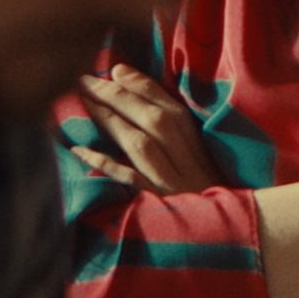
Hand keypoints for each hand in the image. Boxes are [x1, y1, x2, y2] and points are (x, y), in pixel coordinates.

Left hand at [68, 64, 222, 194]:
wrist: (218, 228)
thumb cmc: (200, 183)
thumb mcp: (192, 148)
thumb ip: (166, 116)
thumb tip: (121, 75)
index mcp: (198, 140)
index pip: (169, 105)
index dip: (141, 85)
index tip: (113, 69)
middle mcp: (188, 158)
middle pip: (153, 120)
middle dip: (117, 96)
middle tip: (84, 81)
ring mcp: (173, 183)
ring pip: (141, 145)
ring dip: (111, 121)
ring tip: (83, 103)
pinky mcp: (158, 205)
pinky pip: (129, 181)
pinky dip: (105, 164)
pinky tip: (80, 151)